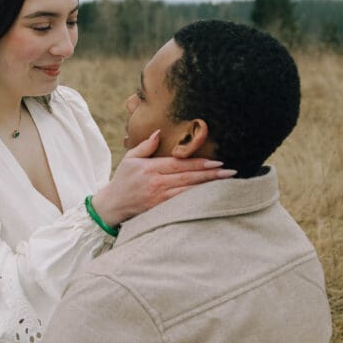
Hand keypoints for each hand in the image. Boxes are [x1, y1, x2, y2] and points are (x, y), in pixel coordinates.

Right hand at [91, 131, 235, 225]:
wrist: (112, 205)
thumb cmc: (122, 179)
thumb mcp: (130, 158)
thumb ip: (146, 146)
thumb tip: (159, 132)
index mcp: (151, 169)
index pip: (180, 164)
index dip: (199, 164)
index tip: (217, 162)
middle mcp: (157, 183)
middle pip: (188, 178)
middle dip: (211, 175)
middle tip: (230, 172)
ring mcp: (159, 198)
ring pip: (188, 192)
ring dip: (208, 187)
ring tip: (226, 183)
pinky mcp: (160, 209)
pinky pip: (182, 203)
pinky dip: (197, 199)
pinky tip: (210, 197)